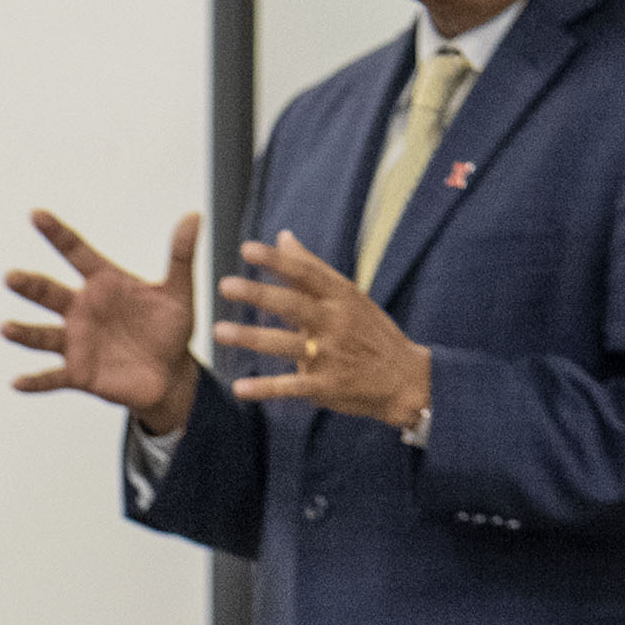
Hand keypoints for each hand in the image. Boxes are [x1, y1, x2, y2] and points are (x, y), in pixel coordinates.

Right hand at [1, 211, 199, 430]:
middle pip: (50, 293)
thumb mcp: (179, 292)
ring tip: (5, 328)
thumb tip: (193, 215)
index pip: (76, 253)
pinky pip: (52, 378)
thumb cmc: (170, 329)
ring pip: (43, 335)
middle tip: (12, 277)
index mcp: (103, 284)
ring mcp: (77, 342)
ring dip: (24, 332)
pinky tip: (18, 383)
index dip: (56, 234)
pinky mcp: (78, 373)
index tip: (36, 215)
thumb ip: (180, 256)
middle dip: (30, 286)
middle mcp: (82, 309)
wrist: (171, 374)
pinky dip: (35, 381)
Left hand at [210, 231, 434, 426]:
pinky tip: (239, 388)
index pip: (306, 273)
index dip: (277, 261)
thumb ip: (311, 269)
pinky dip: (265, 388)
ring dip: (251, 338)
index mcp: (340, 297)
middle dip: (259, 294)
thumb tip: (283, 236)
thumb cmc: (369, 331)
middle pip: (293, 305)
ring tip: (218, 331)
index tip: (246, 248)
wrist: (406, 378)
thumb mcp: (348, 295)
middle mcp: (335, 322)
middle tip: (224, 284)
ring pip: (286, 344)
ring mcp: (331, 355)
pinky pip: (290, 386)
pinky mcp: (327, 386)